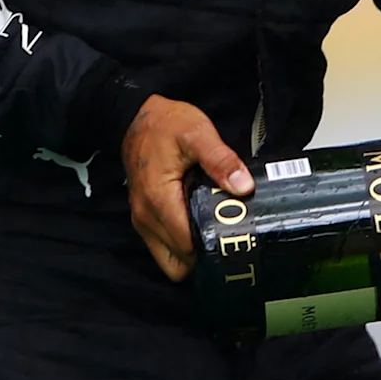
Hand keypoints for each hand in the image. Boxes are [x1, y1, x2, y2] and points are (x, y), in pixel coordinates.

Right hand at [127, 96, 251, 281]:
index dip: (212, 244)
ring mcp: (142, 221)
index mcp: (159, 199)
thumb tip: (243, 186)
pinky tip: (200, 227)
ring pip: (170, 261)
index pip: (187, 244)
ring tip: (216, 233)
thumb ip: (220, 160)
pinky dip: (182, 247)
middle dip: (205, 252)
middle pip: (179, 259)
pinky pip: (163, 249)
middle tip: (230, 235)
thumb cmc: (166, 125)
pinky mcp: (144, 220)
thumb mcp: (197, 133)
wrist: (137, 118)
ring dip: (193, 254)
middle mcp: (146, 216)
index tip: (234, 235)